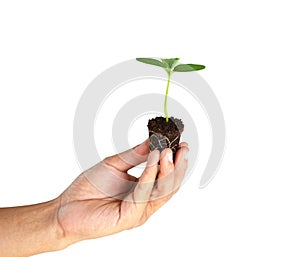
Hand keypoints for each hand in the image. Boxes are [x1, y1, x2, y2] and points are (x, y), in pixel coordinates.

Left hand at [57, 139, 188, 245]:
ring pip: (162, 190)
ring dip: (168, 169)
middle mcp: (146, 201)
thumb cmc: (89, 187)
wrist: (67, 207)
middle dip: (178, 165)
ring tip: (169, 151)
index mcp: (143, 189)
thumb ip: (134, 155)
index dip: (175, 161)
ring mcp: (141, 210)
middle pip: (170, 184)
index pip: (166, 176)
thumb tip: (152, 140)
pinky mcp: (132, 216)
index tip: (181, 144)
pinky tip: (153, 158)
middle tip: (182, 147)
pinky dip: (150, 174)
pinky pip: (145, 193)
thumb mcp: (114, 164)